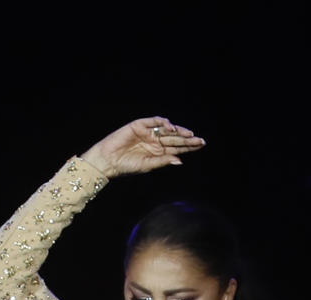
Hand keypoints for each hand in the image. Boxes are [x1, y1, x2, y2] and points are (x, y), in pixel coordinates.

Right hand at [83, 117, 204, 179]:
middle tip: (200, 140)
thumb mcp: (148, 165)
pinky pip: (153, 121)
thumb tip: (180, 161)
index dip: (189, 146)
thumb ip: (163, 161)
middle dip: (187, 139)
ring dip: (178, 130)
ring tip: (189, 134)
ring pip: (166, 129)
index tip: (201, 145)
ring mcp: (147, 133)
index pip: (177, 148)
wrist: (109, 161)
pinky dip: (162, 122)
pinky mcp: (138, 125)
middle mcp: (155, 141)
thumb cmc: (127, 166)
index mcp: (159, 152)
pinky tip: (170, 126)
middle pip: (175, 138)